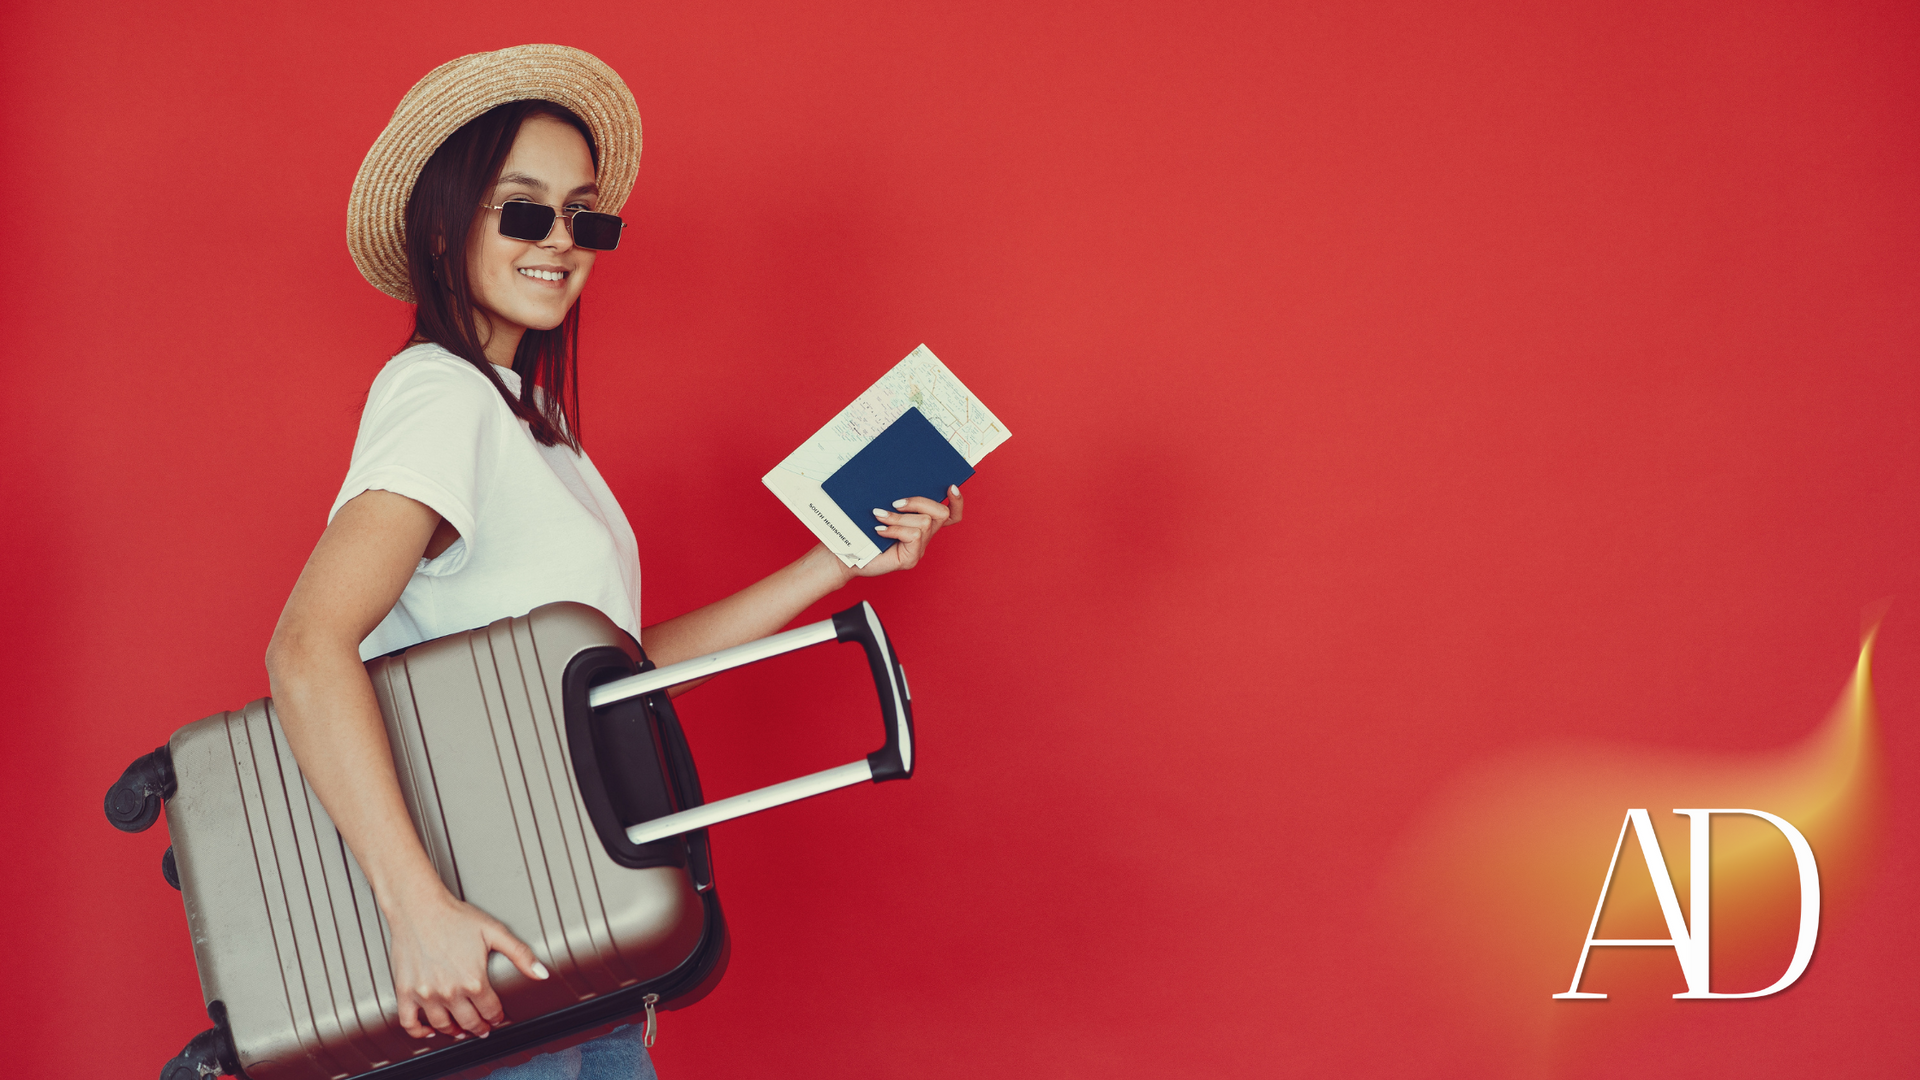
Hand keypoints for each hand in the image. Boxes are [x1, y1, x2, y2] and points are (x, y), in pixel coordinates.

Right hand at [384, 882, 549, 1039]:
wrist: (419, 908)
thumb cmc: (454, 917)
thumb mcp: (494, 932)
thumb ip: (520, 954)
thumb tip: (541, 973)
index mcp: (473, 980)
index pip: (491, 1011)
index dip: (497, 1017)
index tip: (498, 1018)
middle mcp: (449, 992)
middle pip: (469, 1022)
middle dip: (480, 1028)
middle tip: (483, 1028)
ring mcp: (426, 994)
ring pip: (443, 1026)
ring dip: (455, 1032)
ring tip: (461, 1031)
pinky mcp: (405, 991)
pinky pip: (409, 1023)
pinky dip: (419, 1032)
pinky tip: (429, 1030)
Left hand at [852, 485, 963, 577]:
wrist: (846, 555)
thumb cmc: (861, 530)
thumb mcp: (882, 508)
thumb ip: (895, 499)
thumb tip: (898, 479)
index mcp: (920, 523)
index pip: (950, 515)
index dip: (957, 502)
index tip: (951, 487)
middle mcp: (924, 536)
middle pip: (941, 513)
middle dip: (920, 502)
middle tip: (895, 503)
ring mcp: (918, 549)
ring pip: (925, 523)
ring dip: (900, 517)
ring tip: (878, 516)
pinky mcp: (910, 559)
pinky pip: (914, 536)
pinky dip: (895, 529)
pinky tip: (879, 530)